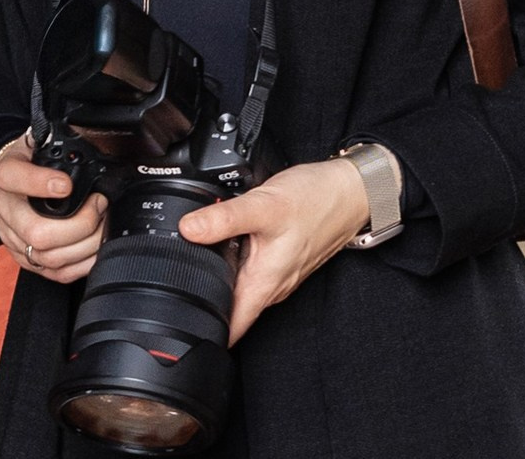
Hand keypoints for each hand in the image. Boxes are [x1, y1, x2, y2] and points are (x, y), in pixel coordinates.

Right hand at [0, 140, 107, 283]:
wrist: (8, 184)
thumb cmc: (29, 160)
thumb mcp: (36, 139)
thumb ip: (55, 135)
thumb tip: (86, 130)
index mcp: (7, 175)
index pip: (15, 179)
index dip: (41, 183)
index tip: (68, 184)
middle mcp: (6, 211)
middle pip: (37, 232)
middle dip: (79, 223)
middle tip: (99, 204)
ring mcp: (15, 240)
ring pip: (49, 257)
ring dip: (86, 243)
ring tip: (103, 223)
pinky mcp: (27, 260)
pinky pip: (56, 273)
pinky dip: (82, 263)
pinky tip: (96, 245)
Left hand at [177, 158, 370, 345]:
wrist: (349, 190)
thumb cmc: (315, 201)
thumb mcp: (264, 206)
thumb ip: (224, 219)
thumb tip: (187, 229)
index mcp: (264, 285)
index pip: (229, 329)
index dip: (202, 334)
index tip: (177, 326)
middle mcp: (272, 286)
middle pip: (229, 308)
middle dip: (203, 298)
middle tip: (175, 277)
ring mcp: (278, 272)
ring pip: (239, 286)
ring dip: (220, 275)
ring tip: (198, 252)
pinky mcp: (281, 257)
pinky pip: (251, 268)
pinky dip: (236, 257)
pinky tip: (230, 236)